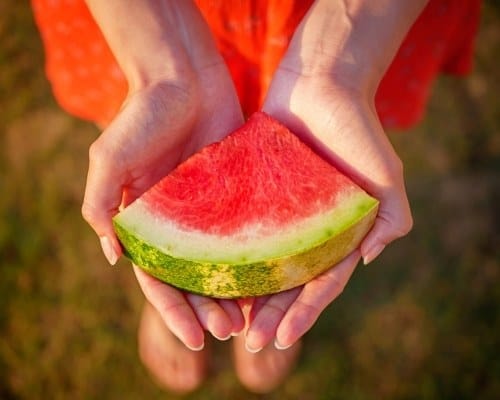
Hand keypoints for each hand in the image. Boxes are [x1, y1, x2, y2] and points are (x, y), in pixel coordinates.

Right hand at [81, 0, 245, 348]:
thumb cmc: (141, 115)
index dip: (175, 311)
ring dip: (235, 292)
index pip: (159, 279)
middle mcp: (179, 223)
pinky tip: (273, 278)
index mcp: (147, 223)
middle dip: (208, 308)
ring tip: (253, 318)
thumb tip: (113, 257)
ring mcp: (210, 210)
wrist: (183, 76)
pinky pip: (248, 231)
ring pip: (224, 261)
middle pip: (194, 278)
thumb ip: (102, 205)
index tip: (196, 340)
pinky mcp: (237, 191)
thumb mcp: (110, 160)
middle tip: (231, 331)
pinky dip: (257, 257)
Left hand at [243, 1, 415, 347]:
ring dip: (246, 293)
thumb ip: (390, 219)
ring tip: (226, 322)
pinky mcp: (251, 192)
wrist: (321, 83)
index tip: (282, 338)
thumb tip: (368, 260)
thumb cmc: (357, 130)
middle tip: (250, 342)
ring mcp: (276, 213)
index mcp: (336, 233)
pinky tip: (208, 274)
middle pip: (286, 280)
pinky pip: (236, 227)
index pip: (320, 282)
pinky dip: (225, 253)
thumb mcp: (386, 176)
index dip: (304, 312)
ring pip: (258, 261)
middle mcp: (304, 229)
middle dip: (271, 313)